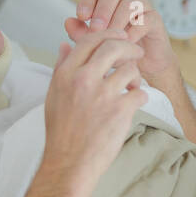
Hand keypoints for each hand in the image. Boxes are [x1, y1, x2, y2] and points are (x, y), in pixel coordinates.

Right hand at [42, 26, 146, 186]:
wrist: (69, 163)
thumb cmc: (62, 132)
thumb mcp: (54, 95)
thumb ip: (62, 68)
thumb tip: (65, 45)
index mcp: (66, 74)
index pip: (89, 40)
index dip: (108, 33)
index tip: (120, 36)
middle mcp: (83, 79)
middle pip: (113, 46)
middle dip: (129, 47)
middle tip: (137, 53)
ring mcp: (103, 94)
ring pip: (130, 69)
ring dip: (135, 76)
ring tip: (132, 87)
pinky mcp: (120, 109)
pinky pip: (141, 92)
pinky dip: (141, 96)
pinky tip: (134, 103)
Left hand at [66, 0, 176, 83]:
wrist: (142, 65)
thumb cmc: (118, 50)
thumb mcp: (95, 42)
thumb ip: (80, 33)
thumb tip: (68, 21)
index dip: (87, 1)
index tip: (81, 16)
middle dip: (102, 11)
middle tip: (96, 29)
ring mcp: (142, 7)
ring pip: (129, 5)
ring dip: (117, 22)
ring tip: (110, 38)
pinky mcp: (155, 19)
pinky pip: (144, 20)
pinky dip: (133, 31)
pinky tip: (126, 43)